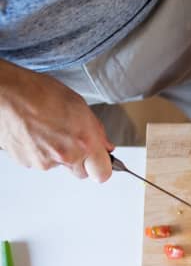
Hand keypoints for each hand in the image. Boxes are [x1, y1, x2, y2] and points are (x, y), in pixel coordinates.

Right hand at [0, 60, 112, 180]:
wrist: (5, 92)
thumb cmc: (38, 92)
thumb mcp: (79, 105)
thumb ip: (96, 131)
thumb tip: (105, 146)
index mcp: (84, 142)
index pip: (102, 174)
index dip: (101, 167)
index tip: (99, 161)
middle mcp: (66, 156)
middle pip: (81, 172)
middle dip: (79, 160)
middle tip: (70, 139)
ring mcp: (45, 161)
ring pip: (59, 165)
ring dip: (56, 153)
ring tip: (47, 129)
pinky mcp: (27, 162)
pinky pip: (40, 161)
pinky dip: (39, 150)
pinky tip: (35, 132)